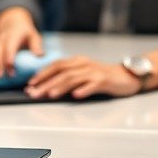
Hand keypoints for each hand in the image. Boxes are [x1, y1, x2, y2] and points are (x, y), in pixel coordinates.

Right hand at [0, 7, 43, 75]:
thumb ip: (36, 46)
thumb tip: (39, 56)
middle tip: (2, 75)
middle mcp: (3, 38)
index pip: (10, 45)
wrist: (13, 23)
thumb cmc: (26, 33)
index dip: (9, 55)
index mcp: (14, 34)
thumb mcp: (34, 36)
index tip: (10, 65)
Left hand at [25, 56, 141, 100]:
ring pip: (74, 78)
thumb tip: (48, 88)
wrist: (127, 76)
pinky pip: (92, 85)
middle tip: (34, 92)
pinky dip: (83, 90)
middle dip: (46, 82)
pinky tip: (76, 96)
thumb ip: (69, 78)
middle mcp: (84, 64)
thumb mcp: (84, 74)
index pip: (55, 65)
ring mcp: (94, 71)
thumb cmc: (103, 77)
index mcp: (77, 61)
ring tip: (50, 95)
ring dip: (60, 86)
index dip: (42, 74)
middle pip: (61, 72)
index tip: (30, 84)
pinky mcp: (105, 80)